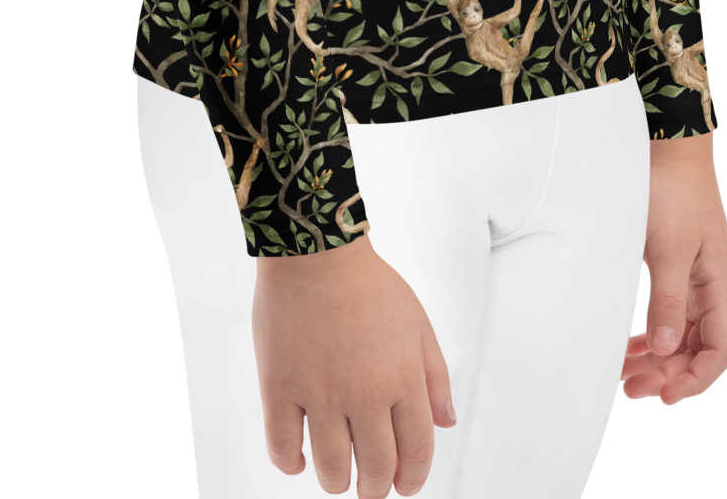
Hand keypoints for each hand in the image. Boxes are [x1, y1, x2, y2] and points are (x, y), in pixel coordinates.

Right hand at [253, 234, 457, 496]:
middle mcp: (364, 393)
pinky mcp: (279, 388)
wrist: (315, 252)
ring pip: (331, 469)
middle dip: (375, 488)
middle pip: (375, 469)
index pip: (416, 451)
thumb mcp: (417, 322)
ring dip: (337, 481)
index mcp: (402, 378)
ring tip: (338, 474)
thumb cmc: (368, 283)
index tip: (405, 486)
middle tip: (370, 485)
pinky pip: (282, 447)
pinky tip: (299, 460)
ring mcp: (319, 394)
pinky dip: (291, 464)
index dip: (413, 478)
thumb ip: (435, 376)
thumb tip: (447, 424)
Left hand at [620, 133, 726, 406]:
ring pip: (683, 334)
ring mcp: (697, 278)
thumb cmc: (673, 195)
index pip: (721, 349)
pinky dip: (653, 334)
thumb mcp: (668, 250)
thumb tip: (666, 351)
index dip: (697, 378)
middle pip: (700, 347)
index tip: (666, 395)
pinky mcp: (677, 268)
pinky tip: (632, 347)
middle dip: (671, 373)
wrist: (668, 148)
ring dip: (660, 358)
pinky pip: (670, 314)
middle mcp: (714, 287)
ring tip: (628, 377)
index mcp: (722, 285)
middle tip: (634, 389)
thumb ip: (668, 301)